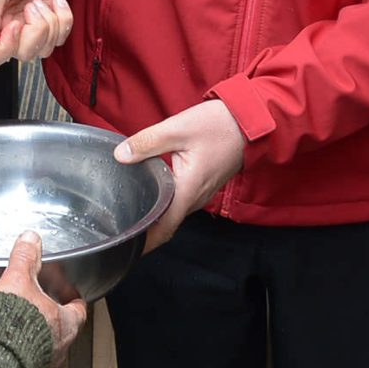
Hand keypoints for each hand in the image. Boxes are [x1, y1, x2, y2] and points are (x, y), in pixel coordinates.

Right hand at [0, 0, 71, 68]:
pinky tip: (54, 1)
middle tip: (31, 6)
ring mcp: (28, 27)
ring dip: (50, 24)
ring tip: (40, 1)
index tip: (16, 25)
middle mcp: (6, 28)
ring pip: (43, 48)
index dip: (6, 47)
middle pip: (21, 54)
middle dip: (35, 31)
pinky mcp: (46, 22)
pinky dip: (63, 19)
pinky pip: (59, 37)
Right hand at [0, 232, 89, 366]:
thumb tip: (30, 240)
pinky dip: (21, 345)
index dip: (72, 297)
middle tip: (40, 302)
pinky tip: (5, 337)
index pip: (78, 309)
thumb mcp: (19, 280)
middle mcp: (59, 346)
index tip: (66, 290)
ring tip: (19, 319)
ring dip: (36, 331)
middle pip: (63, 327)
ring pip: (46, 343)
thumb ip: (26, 259)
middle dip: (51, 314)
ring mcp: (42, 361)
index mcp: (67, 323)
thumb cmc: (14, 324)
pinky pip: (28, 356)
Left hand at [118, 100, 246, 249]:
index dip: (143, 242)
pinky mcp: (204, 186)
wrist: (250, 121)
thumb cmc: (219, 125)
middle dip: (144, 228)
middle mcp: (196, 198)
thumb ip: (147, 143)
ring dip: (155, 216)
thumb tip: (120, 155)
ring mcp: (202, 194)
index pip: (163, 228)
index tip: (124, 246)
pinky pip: (181, 202)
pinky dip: (166, 204)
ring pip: (174, 212)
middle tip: (118, 226)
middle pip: (166, 223)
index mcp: (188, 190)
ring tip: (130, 212)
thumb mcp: (178, 128)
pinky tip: (151, 193)